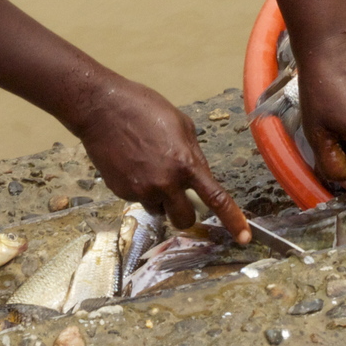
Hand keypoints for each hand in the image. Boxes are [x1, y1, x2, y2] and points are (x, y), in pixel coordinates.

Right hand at [67, 74, 249, 238]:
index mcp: (186, 163)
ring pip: (159, 210)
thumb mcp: (181, 125)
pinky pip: (138, 198)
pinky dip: (140, 187)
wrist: (102, 109)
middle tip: (178, 195)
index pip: (216, 199)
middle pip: (184, 219)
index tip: (243, 237)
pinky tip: (132, 164)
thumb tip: (199, 174)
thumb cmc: (144, 109)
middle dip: (185, 212)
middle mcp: (166, 183)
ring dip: (159, 198)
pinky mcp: (122, 192)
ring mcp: (142, 190)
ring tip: (148, 167)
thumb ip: (193, 155)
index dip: (233, 221)